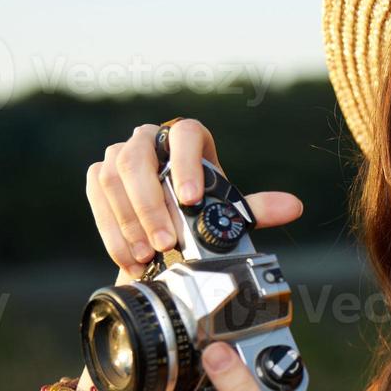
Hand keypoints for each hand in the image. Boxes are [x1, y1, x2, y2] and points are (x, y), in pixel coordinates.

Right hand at [85, 118, 303, 278]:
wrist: (168, 228)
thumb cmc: (202, 211)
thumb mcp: (228, 211)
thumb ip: (256, 209)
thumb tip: (293, 206)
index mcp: (188, 139)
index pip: (186, 134)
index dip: (186, 164)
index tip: (190, 200)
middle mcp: (150, 139)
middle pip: (138, 160)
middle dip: (151, 206)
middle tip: (166, 243)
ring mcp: (120, 155)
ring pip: (114, 178)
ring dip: (129, 221)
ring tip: (146, 255)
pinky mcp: (99, 176)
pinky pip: (97, 196)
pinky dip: (112, 230)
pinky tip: (128, 256)